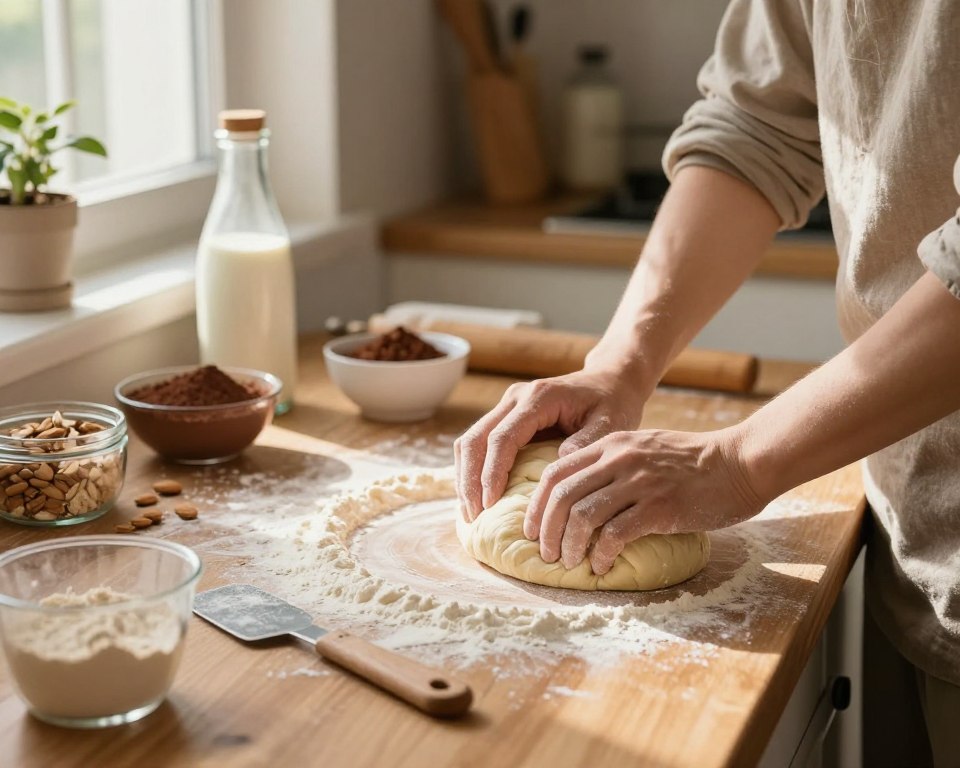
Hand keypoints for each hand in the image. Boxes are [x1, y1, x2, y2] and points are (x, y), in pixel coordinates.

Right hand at [454, 366, 649, 521]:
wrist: (608, 381)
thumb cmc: (612, 403)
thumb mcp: (610, 422)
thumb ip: (587, 441)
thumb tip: (557, 464)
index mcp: (539, 398)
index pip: (502, 437)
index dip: (492, 472)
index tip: (489, 504)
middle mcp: (516, 398)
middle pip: (476, 438)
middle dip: (470, 479)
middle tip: (473, 515)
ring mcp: (508, 406)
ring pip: (471, 440)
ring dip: (465, 476)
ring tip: (470, 512)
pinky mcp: (506, 417)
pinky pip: (479, 443)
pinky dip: (472, 470)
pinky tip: (477, 497)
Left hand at [523, 428, 765, 574]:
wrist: (739, 462)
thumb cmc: (693, 462)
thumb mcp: (643, 449)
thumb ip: (612, 464)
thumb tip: (581, 498)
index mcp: (610, 444)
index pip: (555, 472)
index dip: (536, 505)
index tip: (532, 530)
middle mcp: (619, 459)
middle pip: (561, 496)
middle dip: (545, 529)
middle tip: (546, 554)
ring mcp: (638, 482)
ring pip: (583, 516)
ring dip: (569, 545)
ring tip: (570, 563)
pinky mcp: (659, 507)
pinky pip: (615, 534)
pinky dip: (601, 555)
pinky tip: (602, 567)